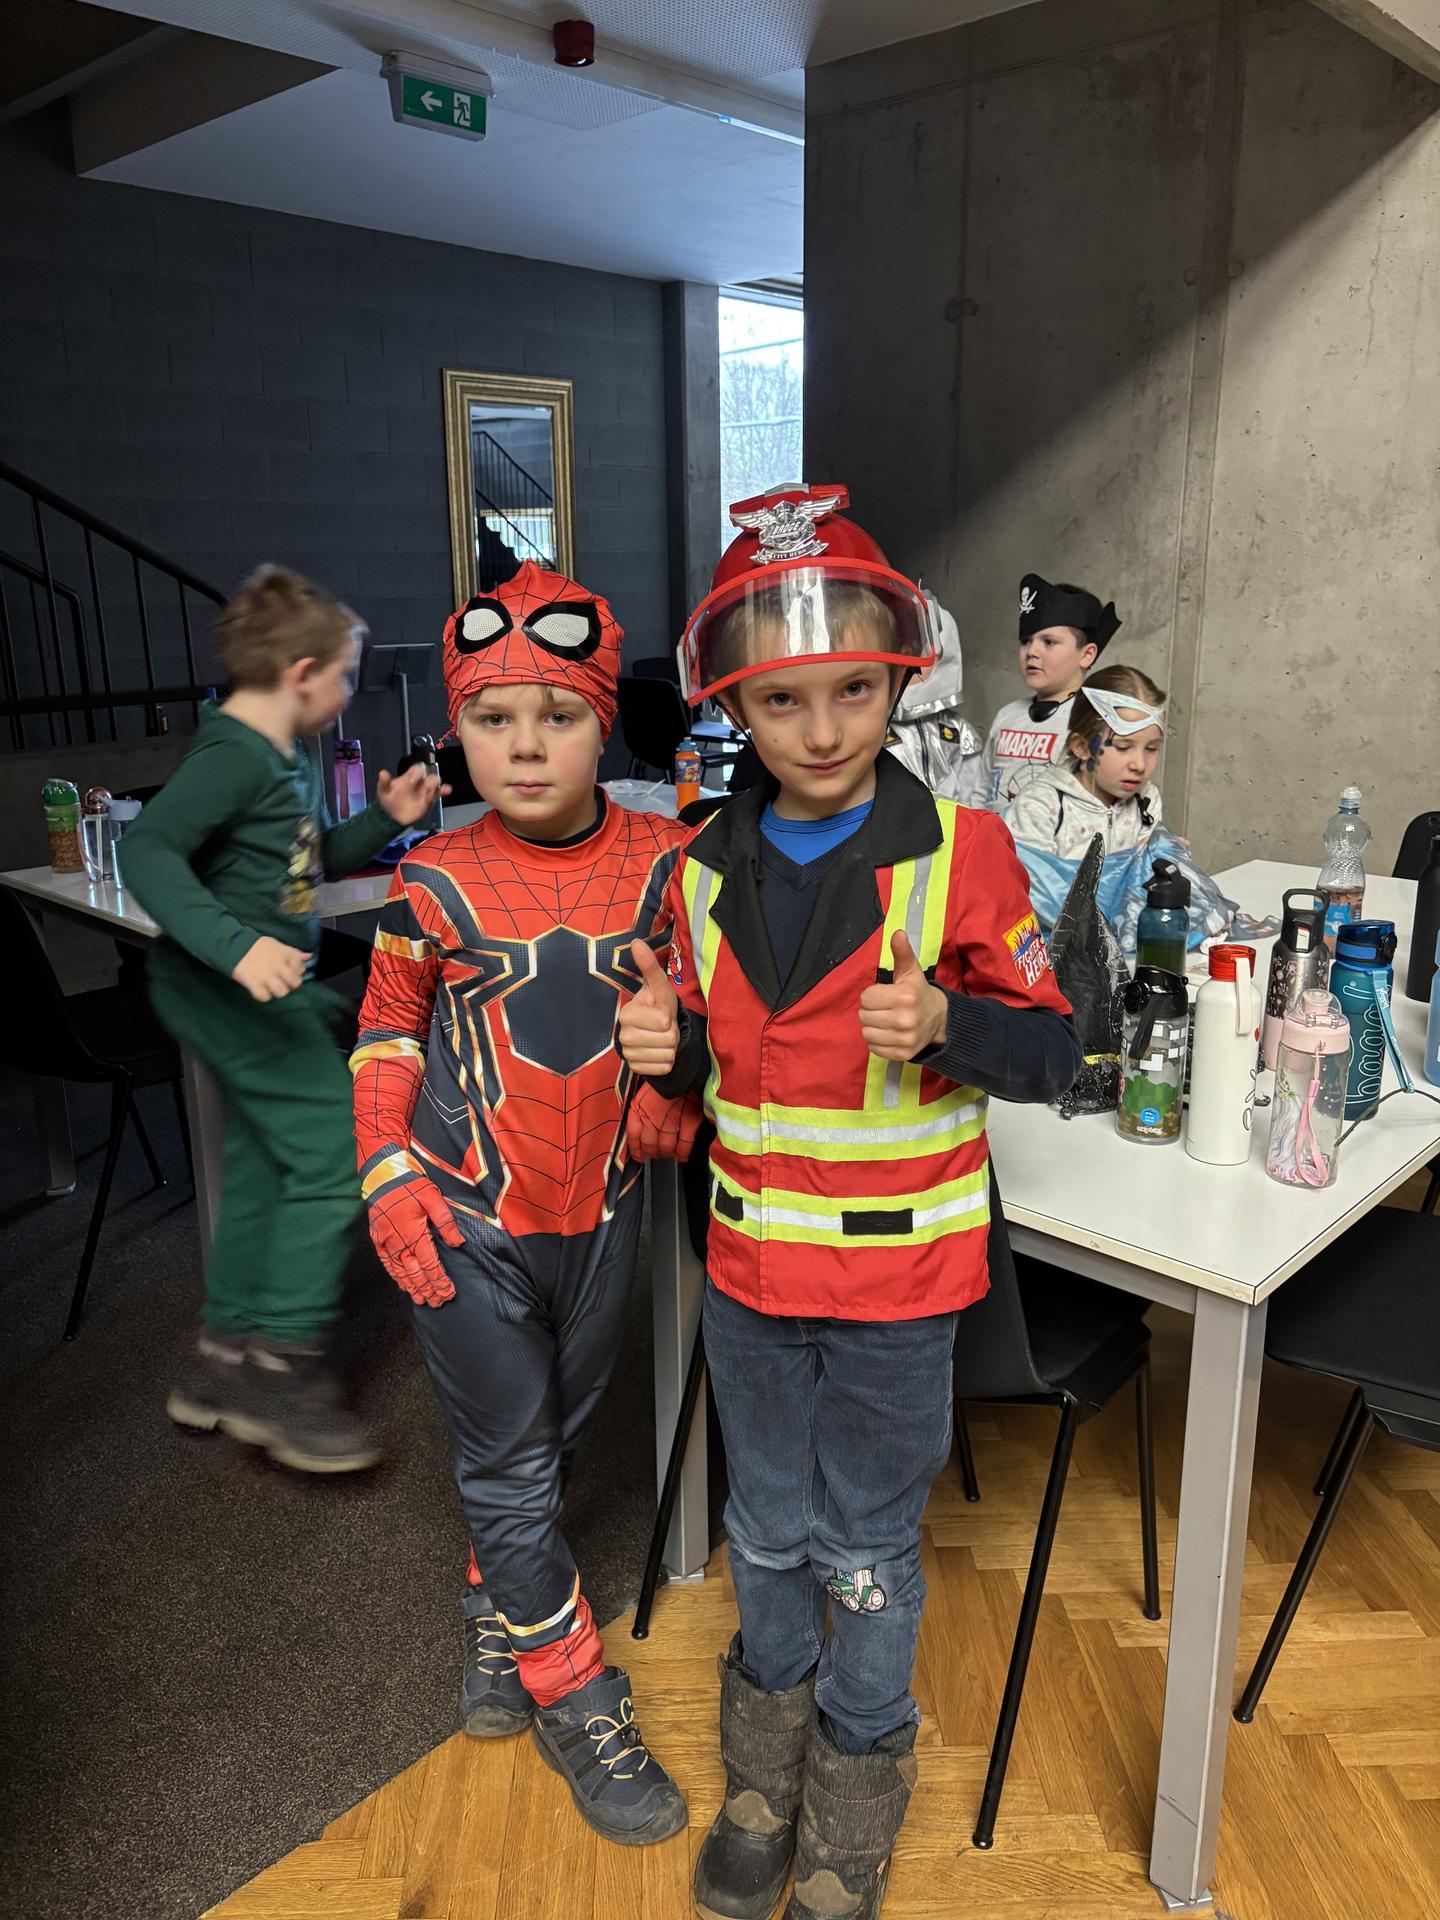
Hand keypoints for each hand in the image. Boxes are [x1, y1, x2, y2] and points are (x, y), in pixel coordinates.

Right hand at [232, 935, 308, 1002]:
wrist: (234, 946)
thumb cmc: (257, 946)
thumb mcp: (277, 944)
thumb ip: (293, 951)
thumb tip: (309, 956)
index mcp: (284, 954)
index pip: (301, 968)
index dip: (297, 972)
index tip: (290, 972)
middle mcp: (278, 966)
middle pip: (295, 983)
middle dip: (291, 985)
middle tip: (284, 983)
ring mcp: (266, 976)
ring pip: (282, 992)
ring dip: (279, 992)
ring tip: (273, 988)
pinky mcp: (253, 983)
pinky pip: (264, 997)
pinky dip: (264, 996)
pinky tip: (262, 991)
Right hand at [367, 1177, 464, 1306]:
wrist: (382, 1175)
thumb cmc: (410, 1185)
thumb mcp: (434, 1198)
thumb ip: (446, 1222)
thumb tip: (458, 1243)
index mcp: (415, 1234)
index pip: (430, 1265)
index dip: (440, 1281)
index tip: (448, 1292)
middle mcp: (399, 1243)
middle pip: (416, 1273)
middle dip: (428, 1290)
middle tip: (438, 1303)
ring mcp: (386, 1243)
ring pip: (400, 1272)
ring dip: (412, 1287)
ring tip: (422, 1300)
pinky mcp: (377, 1240)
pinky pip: (386, 1264)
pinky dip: (396, 1276)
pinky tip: (402, 1284)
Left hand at [376, 764, 446, 827]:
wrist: (392, 816)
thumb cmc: (388, 800)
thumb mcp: (383, 791)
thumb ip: (384, 782)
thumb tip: (382, 772)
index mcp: (409, 777)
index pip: (417, 768)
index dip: (417, 773)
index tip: (412, 781)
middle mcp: (419, 782)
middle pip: (429, 774)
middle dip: (429, 778)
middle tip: (426, 787)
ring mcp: (426, 790)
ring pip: (435, 782)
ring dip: (436, 784)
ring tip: (433, 790)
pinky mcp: (430, 799)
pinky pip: (440, 792)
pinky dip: (444, 790)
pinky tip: (447, 790)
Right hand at [619, 939, 679, 1076]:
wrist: (656, 1033)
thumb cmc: (658, 1006)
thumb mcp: (659, 987)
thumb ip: (649, 967)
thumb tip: (636, 942)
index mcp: (628, 1014)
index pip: (664, 1021)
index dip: (670, 1018)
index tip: (662, 1014)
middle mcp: (624, 1036)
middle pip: (667, 1040)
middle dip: (671, 1034)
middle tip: (663, 1028)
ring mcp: (628, 1055)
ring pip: (667, 1056)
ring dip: (670, 1048)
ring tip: (661, 1039)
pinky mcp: (635, 1069)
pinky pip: (663, 1069)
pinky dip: (666, 1062)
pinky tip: (658, 1052)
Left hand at [626, 1082, 703, 1162]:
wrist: (686, 1065)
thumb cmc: (665, 1078)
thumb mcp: (646, 1091)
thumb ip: (641, 1108)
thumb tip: (638, 1127)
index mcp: (639, 1108)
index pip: (633, 1136)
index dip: (636, 1150)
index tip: (639, 1157)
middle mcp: (653, 1117)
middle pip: (649, 1145)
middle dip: (652, 1153)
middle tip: (656, 1155)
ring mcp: (672, 1120)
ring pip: (666, 1147)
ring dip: (667, 1154)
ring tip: (669, 1155)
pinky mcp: (689, 1121)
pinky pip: (685, 1144)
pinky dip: (683, 1153)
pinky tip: (683, 1156)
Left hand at [859, 930, 948, 1061]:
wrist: (939, 1019)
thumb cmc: (918, 992)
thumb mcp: (910, 971)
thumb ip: (902, 952)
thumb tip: (898, 932)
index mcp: (905, 996)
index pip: (866, 998)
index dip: (872, 995)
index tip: (885, 995)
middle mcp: (906, 1019)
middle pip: (864, 1016)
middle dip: (871, 1011)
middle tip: (885, 1009)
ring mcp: (905, 1039)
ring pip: (866, 1034)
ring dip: (873, 1027)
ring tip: (886, 1021)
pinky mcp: (902, 1054)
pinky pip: (874, 1048)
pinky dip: (878, 1042)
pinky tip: (890, 1033)